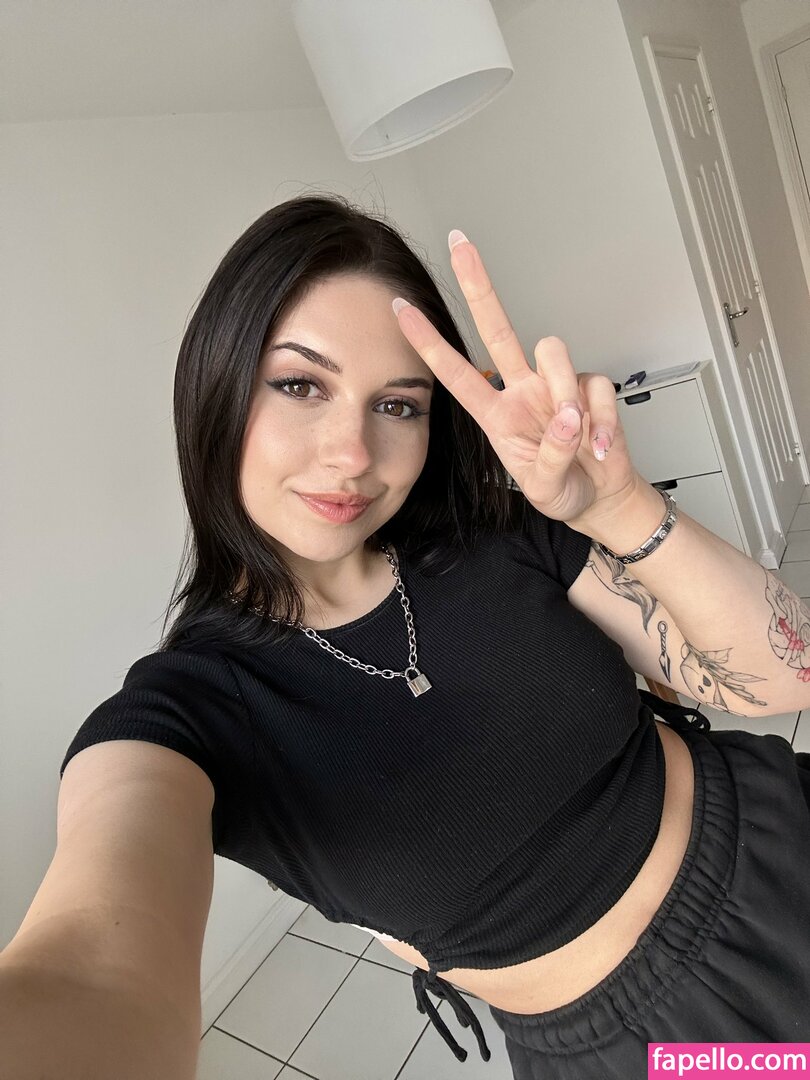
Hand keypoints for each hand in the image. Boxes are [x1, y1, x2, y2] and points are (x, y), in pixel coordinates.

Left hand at [392, 231, 642, 534]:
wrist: (601, 497)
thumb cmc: (562, 489)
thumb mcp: (544, 487)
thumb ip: (552, 454)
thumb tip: (567, 416)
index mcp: (496, 415)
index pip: (455, 372)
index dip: (428, 342)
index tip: (401, 310)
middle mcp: (522, 390)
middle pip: (497, 327)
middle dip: (479, 285)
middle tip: (460, 244)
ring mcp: (556, 385)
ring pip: (552, 351)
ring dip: (564, 390)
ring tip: (575, 434)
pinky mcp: (591, 387)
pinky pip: (595, 387)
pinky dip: (601, 420)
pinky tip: (598, 445)